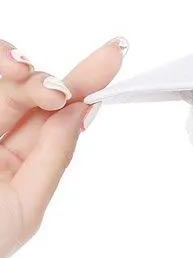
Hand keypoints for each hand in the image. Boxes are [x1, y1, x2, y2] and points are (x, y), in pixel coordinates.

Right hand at [0, 36, 127, 257]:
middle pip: (24, 91)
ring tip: (20, 68)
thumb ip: (52, 156)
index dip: (86, 81)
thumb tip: (82, 111)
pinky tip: (8, 62)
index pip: (57, 115)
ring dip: (11, 69)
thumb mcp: (25, 207)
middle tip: (54, 89)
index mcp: (19, 161)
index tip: (116, 50)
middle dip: (42, 80)